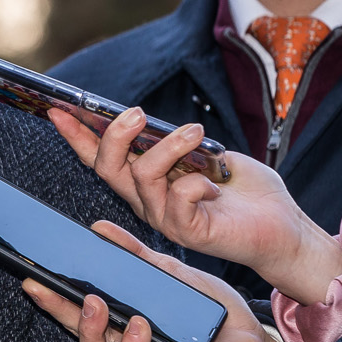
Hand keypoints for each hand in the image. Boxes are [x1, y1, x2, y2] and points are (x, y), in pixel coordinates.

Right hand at [22, 220, 292, 341]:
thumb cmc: (209, 314)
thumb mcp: (171, 275)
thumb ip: (136, 257)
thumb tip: (99, 229)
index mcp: (121, 319)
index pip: (77, 308)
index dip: (52, 296)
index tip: (32, 274)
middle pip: (78, 333)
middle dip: (56, 311)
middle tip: (42, 287)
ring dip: (90, 331)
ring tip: (94, 304)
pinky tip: (138, 326)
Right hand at [48, 106, 341, 304]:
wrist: (283, 227)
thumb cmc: (249, 194)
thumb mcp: (210, 155)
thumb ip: (181, 144)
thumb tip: (159, 127)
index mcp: (149, 184)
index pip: (102, 159)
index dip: (78, 135)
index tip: (58, 109)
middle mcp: (149, 203)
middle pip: (107, 168)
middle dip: (114, 136)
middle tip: (137, 114)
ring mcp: (166, 220)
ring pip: (142, 177)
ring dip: (168, 147)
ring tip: (195, 133)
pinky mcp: (189, 232)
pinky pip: (178, 199)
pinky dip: (198, 181)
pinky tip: (216, 183)